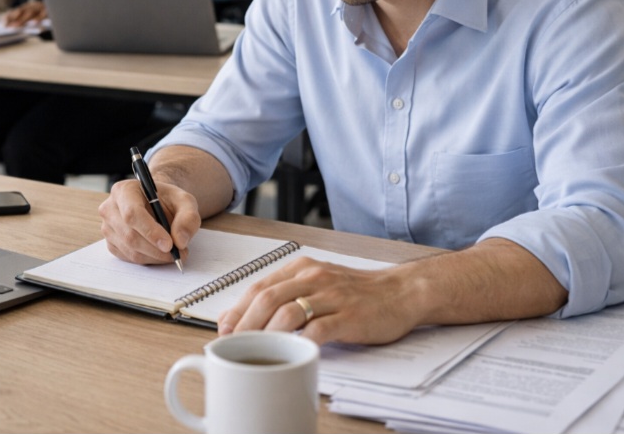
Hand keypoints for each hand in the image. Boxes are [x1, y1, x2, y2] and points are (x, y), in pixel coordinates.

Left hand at [4, 0, 47, 26]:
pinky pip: (44, 14)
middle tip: (9, 27)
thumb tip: (13, 25)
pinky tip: (34, 23)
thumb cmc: (45, 15)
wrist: (61, 6)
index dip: (10, 16)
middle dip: (15, 19)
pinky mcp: (50, 10)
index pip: (17, 10)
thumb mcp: (34, 15)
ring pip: (31, 12)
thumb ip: (26, 19)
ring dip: (24, 19)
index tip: (3, 23)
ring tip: (17, 25)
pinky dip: (39, 18)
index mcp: (29, 5)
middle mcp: (35, 5)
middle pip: (23, 11)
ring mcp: (42, 7)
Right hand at [99, 178, 201, 264]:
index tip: (169, 244)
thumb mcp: (185, 201)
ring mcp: (108, 227)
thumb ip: (188, 218)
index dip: (150, 231)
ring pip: (130, 250)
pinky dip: (149, 259)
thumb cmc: (168, 200)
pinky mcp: (111, 244)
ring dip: (155, 256)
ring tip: (174, 253)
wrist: (157, 205)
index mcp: (124, 190)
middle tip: (179, 253)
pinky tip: (160, 253)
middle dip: (156, 249)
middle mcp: (110, 208)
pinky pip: (129, 258)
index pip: (132, 213)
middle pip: (130, 235)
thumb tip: (180, 241)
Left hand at [217, 256, 415, 344]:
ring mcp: (332, 296)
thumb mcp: (317, 283)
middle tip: (233, 344)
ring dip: (266, 335)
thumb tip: (244, 315)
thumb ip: (285, 294)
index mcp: (302, 268)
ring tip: (255, 351)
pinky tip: (292, 354)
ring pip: (287, 313)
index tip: (223, 329)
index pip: (259, 286)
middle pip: (267, 298)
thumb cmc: (356, 292)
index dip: (236, 309)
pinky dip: (300, 343)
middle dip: (245, 325)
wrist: (400, 292)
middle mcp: (313, 277)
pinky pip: (318, 330)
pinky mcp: (348, 316)